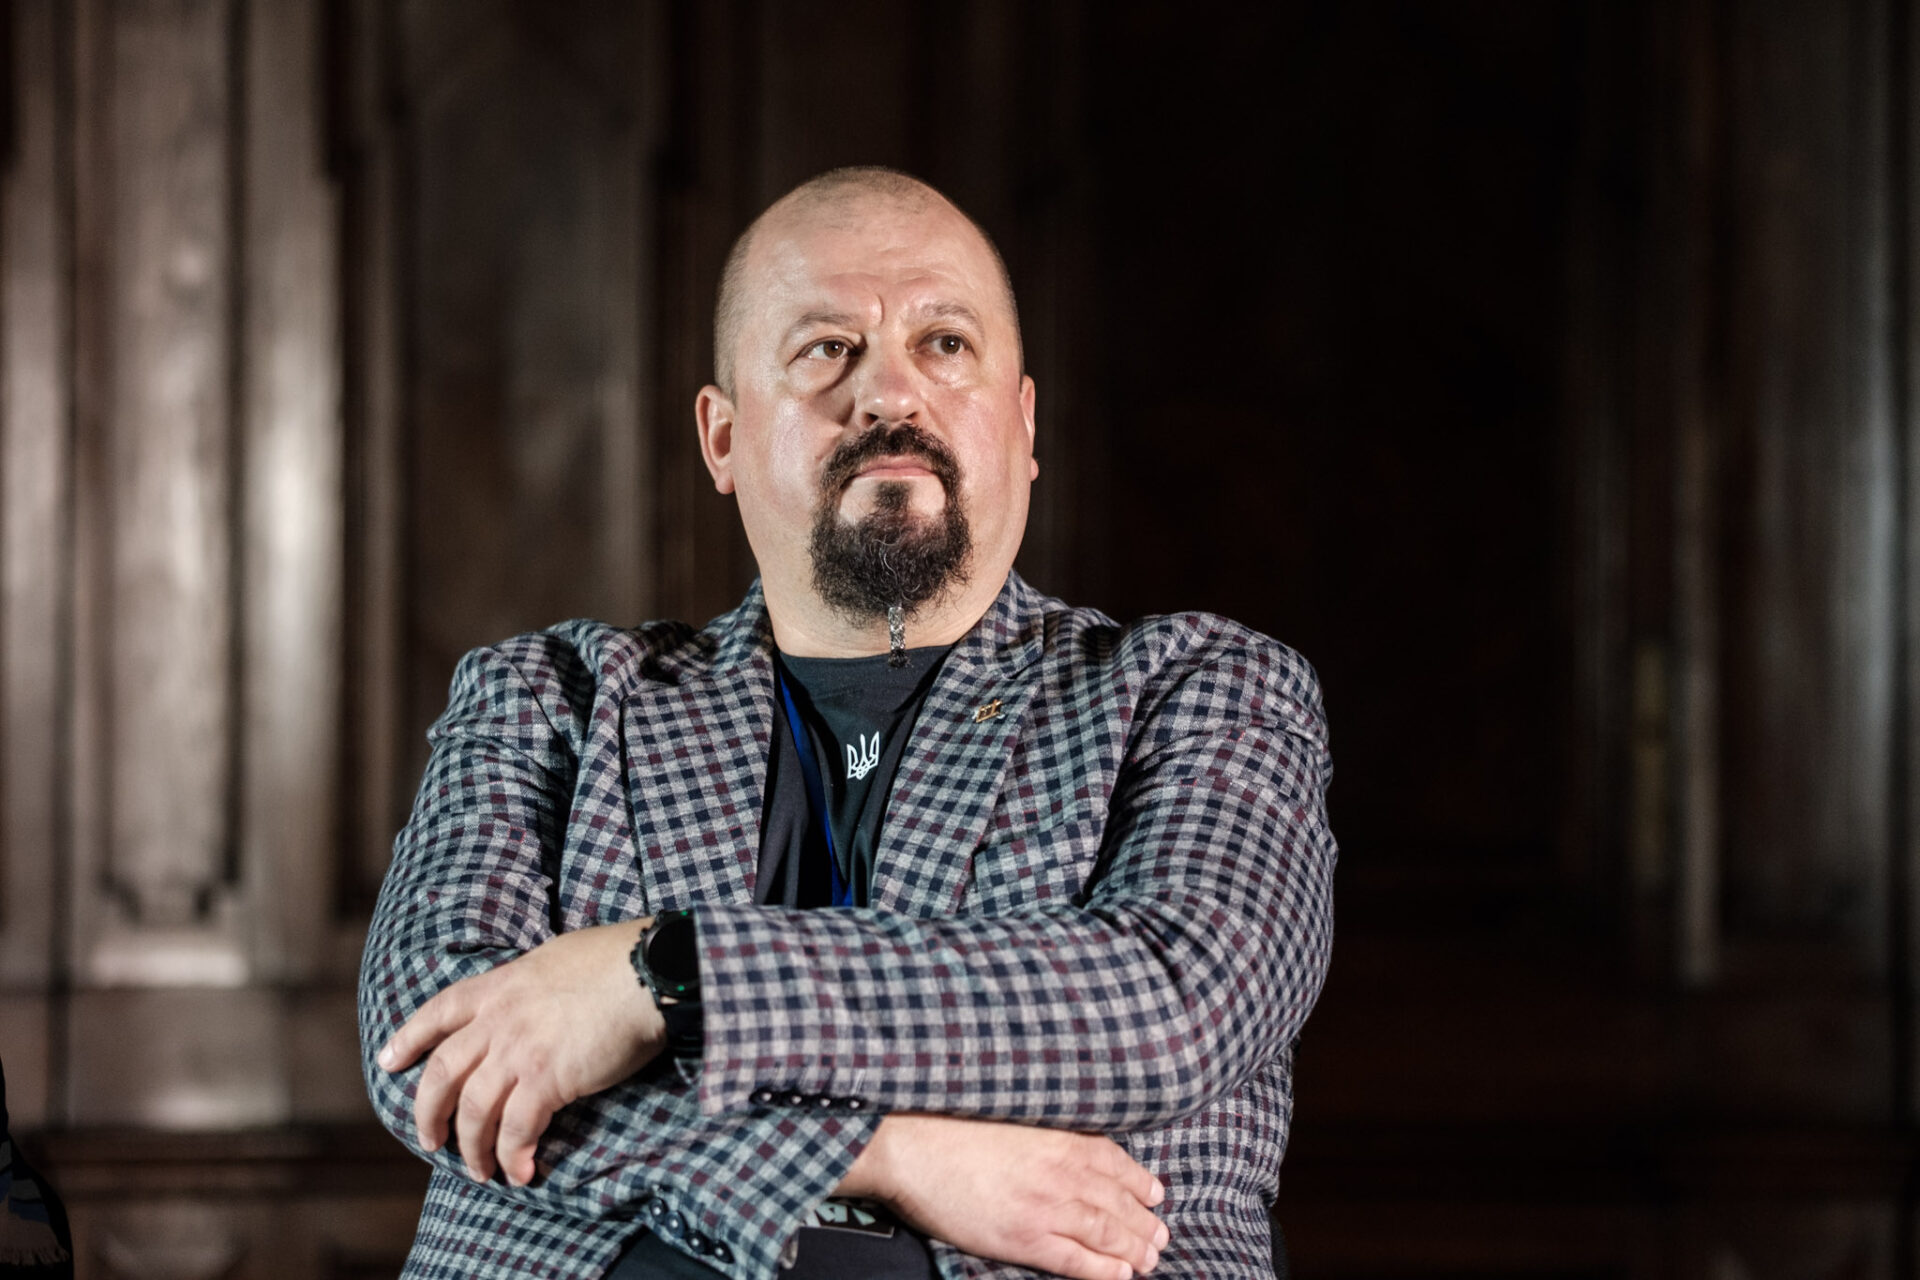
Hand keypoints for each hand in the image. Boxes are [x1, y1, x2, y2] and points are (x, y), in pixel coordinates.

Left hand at [376, 919, 664, 1185]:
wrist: (648, 970)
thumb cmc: (616, 959)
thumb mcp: (555, 959)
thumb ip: (531, 985)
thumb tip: (535, 999)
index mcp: (500, 985)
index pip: (439, 1011)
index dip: (409, 1037)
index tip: (389, 1061)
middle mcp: (498, 1020)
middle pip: (442, 1073)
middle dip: (428, 1112)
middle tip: (429, 1140)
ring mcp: (518, 1051)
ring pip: (473, 1110)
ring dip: (472, 1148)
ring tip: (480, 1171)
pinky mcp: (546, 1080)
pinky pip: (516, 1129)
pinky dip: (513, 1156)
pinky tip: (521, 1171)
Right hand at [838, 1113, 1168, 1279]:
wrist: (915, 1147)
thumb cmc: (954, 1128)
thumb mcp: (1014, 1119)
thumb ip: (1048, 1135)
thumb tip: (1072, 1149)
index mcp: (1060, 1139)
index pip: (1115, 1161)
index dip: (1139, 1181)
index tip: (1155, 1193)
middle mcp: (1062, 1173)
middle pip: (1117, 1202)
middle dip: (1143, 1222)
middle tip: (1161, 1237)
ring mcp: (1046, 1208)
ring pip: (1105, 1232)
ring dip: (1133, 1248)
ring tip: (1150, 1259)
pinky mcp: (1024, 1238)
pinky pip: (1075, 1260)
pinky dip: (1102, 1270)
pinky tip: (1120, 1276)